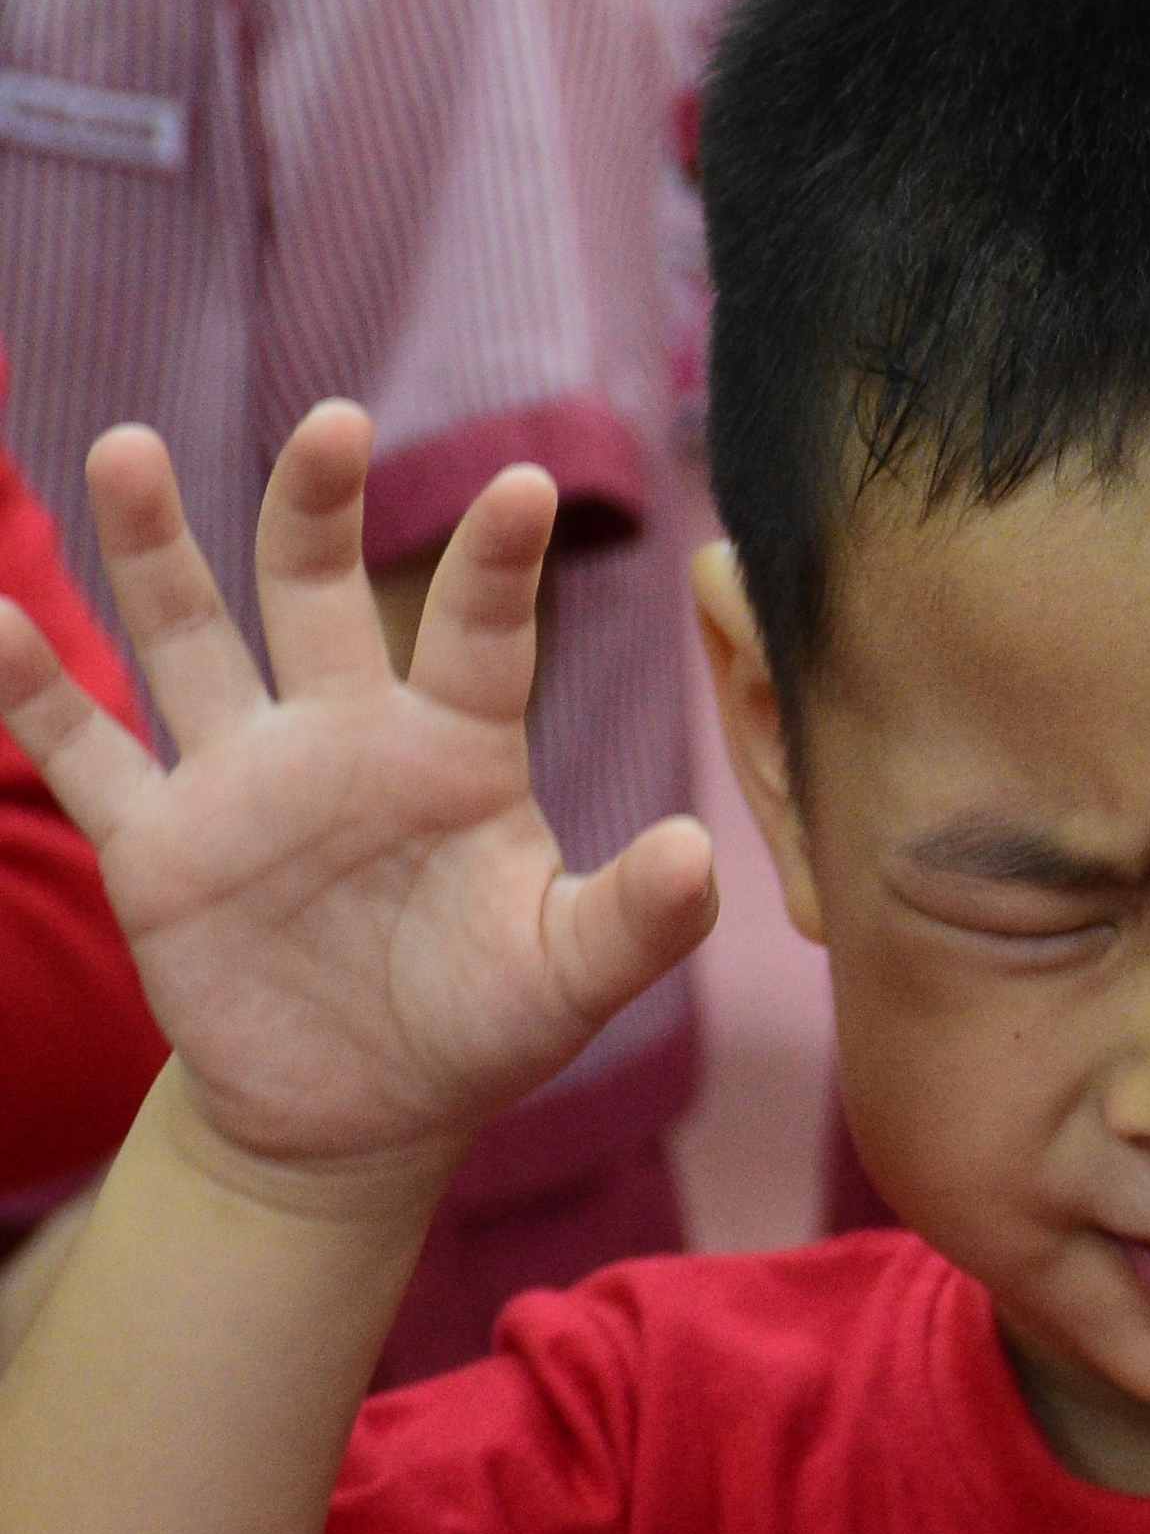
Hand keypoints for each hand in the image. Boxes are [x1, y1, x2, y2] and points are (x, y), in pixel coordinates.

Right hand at [0, 409, 711, 1192]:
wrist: (362, 1113)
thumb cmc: (480, 1024)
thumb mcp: (569, 978)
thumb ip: (637, 919)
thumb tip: (698, 854)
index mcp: (456, 752)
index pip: (480, 636)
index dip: (497, 565)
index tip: (525, 486)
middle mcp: (344, 737)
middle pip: (320, 594)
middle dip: (319, 507)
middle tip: (336, 420)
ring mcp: (242, 781)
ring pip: (190, 637)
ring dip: (156, 546)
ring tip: (129, 446)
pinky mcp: (157, 845)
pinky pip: (85, 751)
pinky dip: (34, 688)